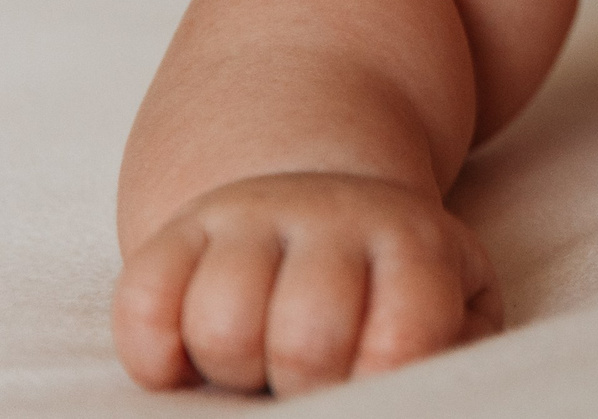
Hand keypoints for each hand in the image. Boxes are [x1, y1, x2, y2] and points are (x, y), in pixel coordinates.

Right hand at [113, 172, 499, 395]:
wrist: (327, 206)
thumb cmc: (396, 288)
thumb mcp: (453, 306)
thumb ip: (454, 350)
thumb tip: (418, 391)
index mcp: (413, 241)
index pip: (406, 334)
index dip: (383, 382)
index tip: (372, 380)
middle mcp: (333, 214)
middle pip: (307, 340)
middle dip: (307, 387)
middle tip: (314, 379)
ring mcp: (251, 215)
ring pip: (222, 327)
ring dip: (233, 374)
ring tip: (261, 363)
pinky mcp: (179, 230)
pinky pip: (142, 307)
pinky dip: (156, 359)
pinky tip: (190, 360)